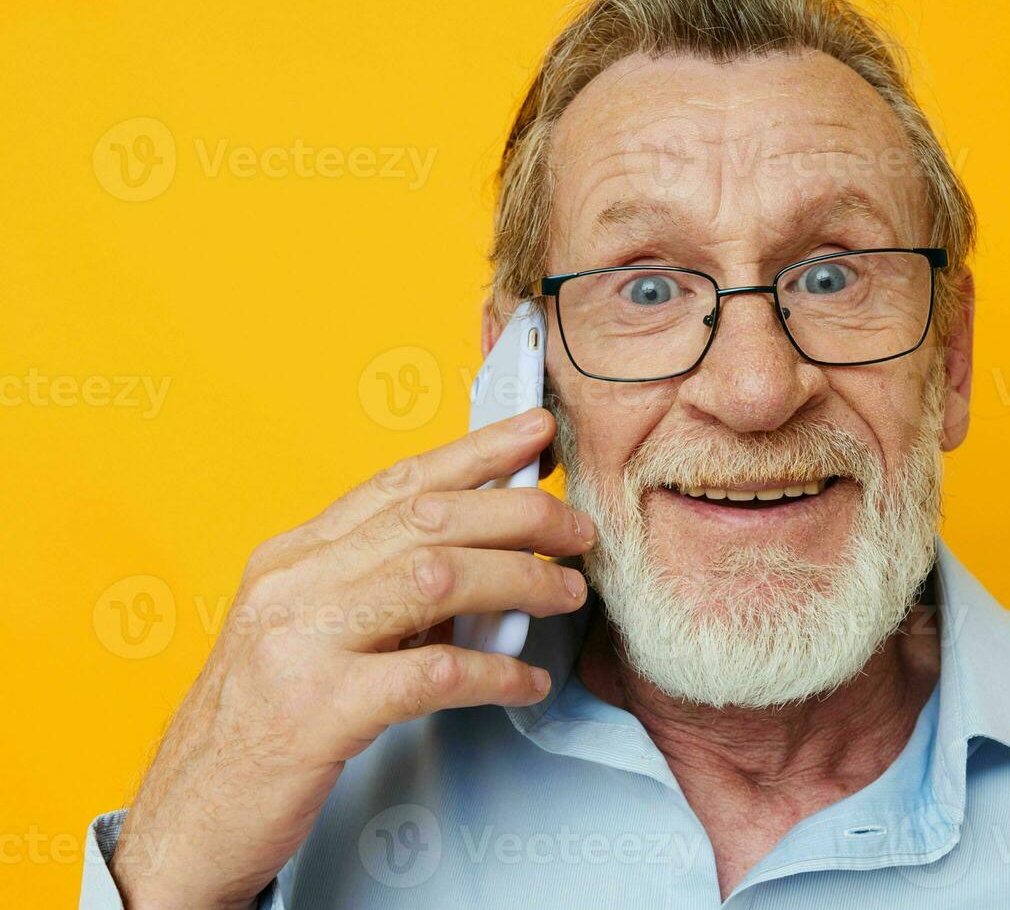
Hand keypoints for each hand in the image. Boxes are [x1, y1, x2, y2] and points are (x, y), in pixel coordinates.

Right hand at [108, 408, 593, 908]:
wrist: (188, 820)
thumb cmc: (259, 725)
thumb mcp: (306, 634)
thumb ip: (376, 590)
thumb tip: (482, 560)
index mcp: (290, 558)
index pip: (396, 484)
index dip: (474, 453)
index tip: (533, 432)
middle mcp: (291, 586)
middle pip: (428, 520)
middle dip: (518, 514)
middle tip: (577, 529)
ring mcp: (300, 645)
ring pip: (436, 579)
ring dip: (519, 581)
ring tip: (567, 594)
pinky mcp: (318, 712)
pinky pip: (431, 674)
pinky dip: (493, 674)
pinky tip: (526, 682)